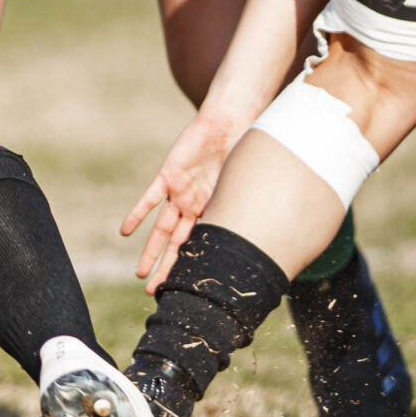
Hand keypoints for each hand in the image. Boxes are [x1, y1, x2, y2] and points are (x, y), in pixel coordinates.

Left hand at [120, 112, 245, 291]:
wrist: (231, 122)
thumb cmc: (245, 151)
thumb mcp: (250, 186)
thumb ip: (256, 208)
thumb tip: (289, 236)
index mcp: (214, 211)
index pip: (201, 246)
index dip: (193, 267)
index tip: (188, 291)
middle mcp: (194, 206)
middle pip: (178, 245)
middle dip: (168, 268)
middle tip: (156, 294)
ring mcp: (180, 192)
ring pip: (162, 229)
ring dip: (151, 251)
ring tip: (140, 274)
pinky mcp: (168, 175)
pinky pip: (149, 198)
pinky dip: (137, 214)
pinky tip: (125, 232)